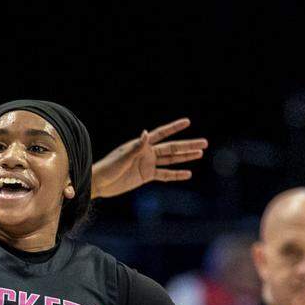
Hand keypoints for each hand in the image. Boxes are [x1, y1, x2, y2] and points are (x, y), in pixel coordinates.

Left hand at [91, 118, 206, 198]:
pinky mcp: (146, 176)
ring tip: (201, 153)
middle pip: (171, 148)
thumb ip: (136, 147)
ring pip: (171, 160)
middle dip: (188, 145)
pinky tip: (188, 174)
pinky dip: (176, 175)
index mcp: (140, 145)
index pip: (161, 134)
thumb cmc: (108, 167)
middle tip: (205, 143)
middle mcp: (147, 153)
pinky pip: (164, 175)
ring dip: (185, 157)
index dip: (174, 128)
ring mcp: (147, 164)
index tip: (188, 122)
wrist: (99, 183)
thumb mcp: (122, 157)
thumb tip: (146, 133)